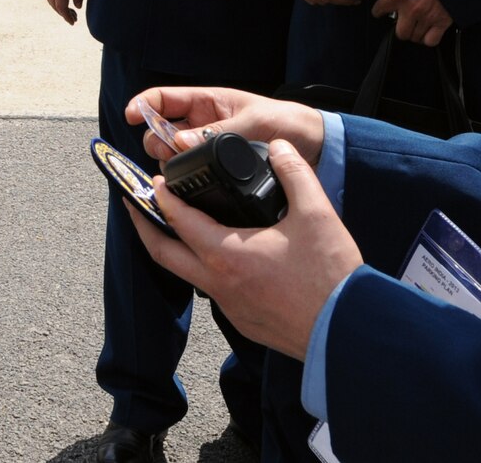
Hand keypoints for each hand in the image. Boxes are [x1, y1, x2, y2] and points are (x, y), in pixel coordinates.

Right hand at [125, 86, 325, 166]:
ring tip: (184, 173)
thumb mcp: (256, 122)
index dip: (142, 105)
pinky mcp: (215, 173)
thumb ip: (218, 132)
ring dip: (169, 165)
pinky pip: (189, 176)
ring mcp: (206, 150)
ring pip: (170, 157)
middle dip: (155, 141)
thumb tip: (180, 142)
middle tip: (168, 154)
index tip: (130, 117)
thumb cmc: (287, 123)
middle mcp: (200, 126)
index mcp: (207, 103)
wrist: (315, 148)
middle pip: (159, 132)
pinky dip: (183, 181)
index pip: (163, 99)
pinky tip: (190, 190)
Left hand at [129, 142, 362, 359]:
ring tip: (175, 225)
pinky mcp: (245, 321)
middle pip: (162, 253)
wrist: (348, 332)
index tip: (154, 179)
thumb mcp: (316, 214)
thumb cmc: (331, 277)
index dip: (162, 196)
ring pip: (186, 274)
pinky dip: (202, 268)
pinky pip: (212, 290)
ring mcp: (230, 306)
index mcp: (226, 254)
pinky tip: (220, 255)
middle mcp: (218, 283)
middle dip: (143, 225)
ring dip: (174, 248)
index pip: (179, 220)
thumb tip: (279, 147)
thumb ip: (294, 172)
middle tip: (133, 203)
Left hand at [368, 0, 451, 45]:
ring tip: (417, 24)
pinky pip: (430, 41)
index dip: (379, 10)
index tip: (381, 10)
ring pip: (414, 37)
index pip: (380, 10)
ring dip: (414, 32)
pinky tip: (428, 30)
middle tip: (404, 20)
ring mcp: (426, 18)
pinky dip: (428, 38)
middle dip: (400, 27)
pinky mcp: (442, 23)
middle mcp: (410, 10)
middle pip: (400, 32)